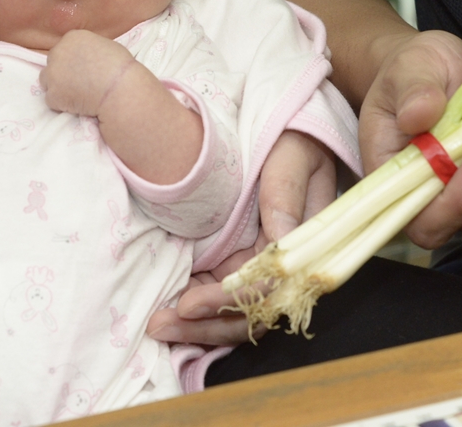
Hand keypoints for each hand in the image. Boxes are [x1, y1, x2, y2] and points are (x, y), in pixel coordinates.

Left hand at [39, 30, 136, 116]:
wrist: (119, 89)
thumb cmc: (121, 67)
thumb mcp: (106, 45)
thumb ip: (89, 48)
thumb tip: (87, 57)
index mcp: (72, 37)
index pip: (64, 48)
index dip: (73, 60)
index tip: (83, 69)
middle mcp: (57, 52)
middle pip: (53, 62)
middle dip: (63, 72)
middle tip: (79, 82)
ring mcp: (52, 74)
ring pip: (47, 81)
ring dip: (58, 87)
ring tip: (77, 94)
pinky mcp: (52, 95)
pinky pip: (52, 100)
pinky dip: (62, 104)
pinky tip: (78, 104)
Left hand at [145, 130, 335, 344]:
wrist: (288, 134)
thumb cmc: (294, 141)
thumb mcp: (292, 157)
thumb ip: (284, 194)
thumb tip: (279, 239)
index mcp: (304, 246)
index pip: (266, 289)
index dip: (228, 302)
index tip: (189, 302)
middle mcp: (284, 267)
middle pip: (248, 313)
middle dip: (205, 326)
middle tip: (161, 325)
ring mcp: (260, 267)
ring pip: (233, 314)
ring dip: (196, 326)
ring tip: (158, 326)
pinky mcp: (239, 262)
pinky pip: (218, 294)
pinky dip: (195, 309)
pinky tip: (167, 312)